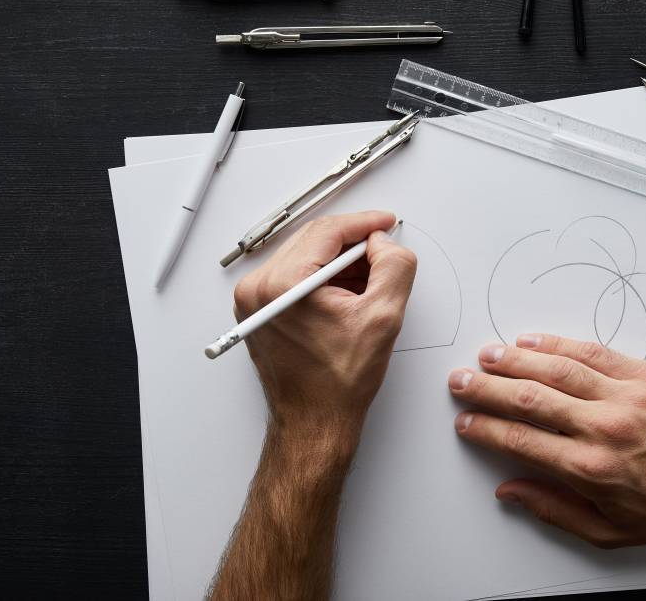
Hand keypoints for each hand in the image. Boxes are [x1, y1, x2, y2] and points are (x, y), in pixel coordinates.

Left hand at [234, 211, 416, 444]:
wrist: (313, 422)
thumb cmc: (338, 382)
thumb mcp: (383, 317)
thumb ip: (393, 267)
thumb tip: (384, 243)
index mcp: (282, 285)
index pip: (327, 231)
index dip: (363, 223)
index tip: (386, 223)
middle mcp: (258, 288)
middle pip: (314, 239)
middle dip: (353, 243)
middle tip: (384, 252)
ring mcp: (253, 299)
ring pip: (305, 256)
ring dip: (340, 261)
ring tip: (369, 282)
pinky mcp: (257, 309)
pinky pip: (295, 275)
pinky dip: (324, 277)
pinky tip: (348, 294)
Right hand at [448, 334, 645, 547]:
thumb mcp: (609, 531)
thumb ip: (553, 509)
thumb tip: (510, 492)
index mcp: (592, 469)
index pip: (520, 441)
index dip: (485, 429)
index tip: (466, 421)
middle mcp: (605, 428)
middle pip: (529, 399)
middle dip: (487, 389)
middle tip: (462, 382)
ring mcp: (627, 396)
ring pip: (556, 369)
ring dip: (515, 360)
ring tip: (488, 356)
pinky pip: (593, 352)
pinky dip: (558, 344)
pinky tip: (532, 341)